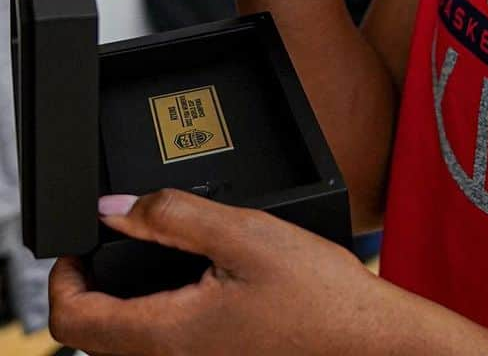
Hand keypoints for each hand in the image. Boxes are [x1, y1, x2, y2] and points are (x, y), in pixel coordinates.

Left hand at [49, 190, 377, 355]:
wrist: (365, 341)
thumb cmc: (318, 295)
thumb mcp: (245, 234)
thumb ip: (174, 216)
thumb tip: (116, 207)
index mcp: (166, 337)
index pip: (74, 320)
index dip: (62, 278)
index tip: (76, 248)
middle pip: (95, 338)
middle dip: (92, 288)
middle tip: (111, 246)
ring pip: (127, 348)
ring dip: (123, 307)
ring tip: (149, 261)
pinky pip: (162, 353)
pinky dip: (156, 322)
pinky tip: (190, 291)